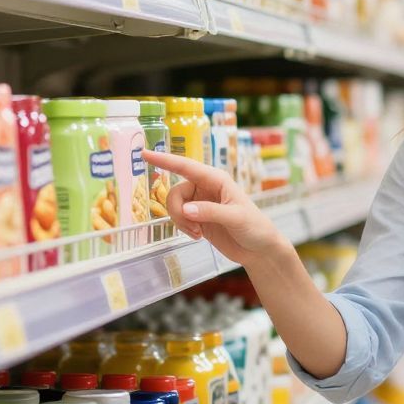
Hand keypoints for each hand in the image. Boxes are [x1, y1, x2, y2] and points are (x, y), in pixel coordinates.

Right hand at [143, 150, 285, 264]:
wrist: (259, 250)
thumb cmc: (255, 228)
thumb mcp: (236, 218)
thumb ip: (211, 212)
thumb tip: (186, 209)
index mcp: (216, 180)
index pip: (186, 166)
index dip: (164, 160)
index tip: (144, 153)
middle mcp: (205, 188)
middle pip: (175, 192)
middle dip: (177, 211)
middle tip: (193, 227)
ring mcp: (200, 203)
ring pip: (174, 206)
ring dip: (180, 222)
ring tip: (198, 233)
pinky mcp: (197, 218)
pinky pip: (178, 218)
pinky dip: (183, 228)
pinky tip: (198, 235)